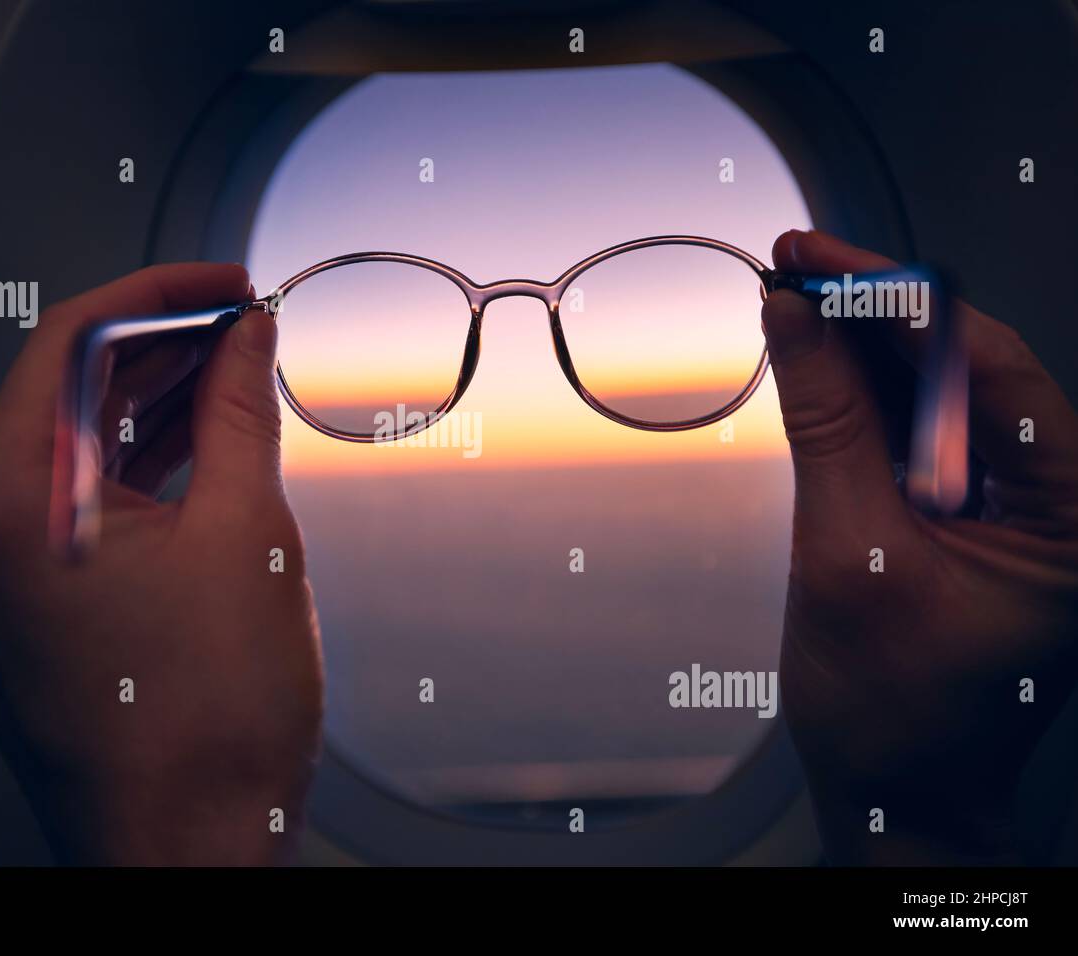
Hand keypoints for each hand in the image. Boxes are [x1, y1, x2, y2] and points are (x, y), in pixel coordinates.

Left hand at [0, 264, 322, 864]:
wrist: (184, 848)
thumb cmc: (206, 723)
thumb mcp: (244, 531)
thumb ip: (239, 410)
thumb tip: (246, 337)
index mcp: (1, 501)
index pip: (73, 340)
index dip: (162, 295)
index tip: (225, 285)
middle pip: (63, 394)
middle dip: (159, 354)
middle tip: (242, 330)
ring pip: (63, 453)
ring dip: (144, 413)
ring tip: (229, 380)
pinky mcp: (2, 613)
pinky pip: (58, 512)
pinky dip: (123, 476)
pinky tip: (191, 448)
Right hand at [763, 230, 1077, 863]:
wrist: (895, 793)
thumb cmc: (899, 712)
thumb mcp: (850, 554)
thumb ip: (826, 426)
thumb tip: (795, 322)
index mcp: (1072, 514)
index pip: (991, 366)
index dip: (900, 298)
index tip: (824, 260)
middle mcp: (1055, 497)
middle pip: (966, 366)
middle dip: (873, 311)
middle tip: (795, 266)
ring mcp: (1012, 503)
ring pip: (935, 391)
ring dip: (858, 346)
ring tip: (791, 302)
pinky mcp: (964, 511)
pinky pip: (911, 432)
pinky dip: (856, 395)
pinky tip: (812, 359)